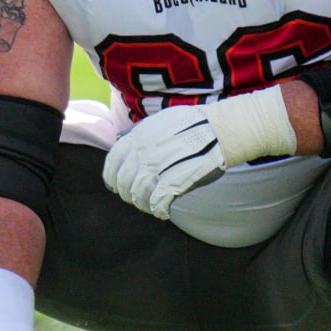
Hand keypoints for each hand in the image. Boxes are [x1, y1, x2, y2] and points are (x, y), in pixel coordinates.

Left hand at [102, 105, 226, 218]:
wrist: (218, 130)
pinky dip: (158, 209)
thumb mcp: (159, 120)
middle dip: (127, 193)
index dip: (111, 177)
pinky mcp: (174, 182)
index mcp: (137, 136)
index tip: (114, 185)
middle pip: (124, 182)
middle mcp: (143, 152)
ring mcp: (158, 168)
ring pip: (138, 195)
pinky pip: (157, 202)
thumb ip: (139, 132)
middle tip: (134, 198)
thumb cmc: (191, 124)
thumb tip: (121, 141)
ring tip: (150, 206)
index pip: (112, 162)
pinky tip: (162, 211)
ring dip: (142, 204)